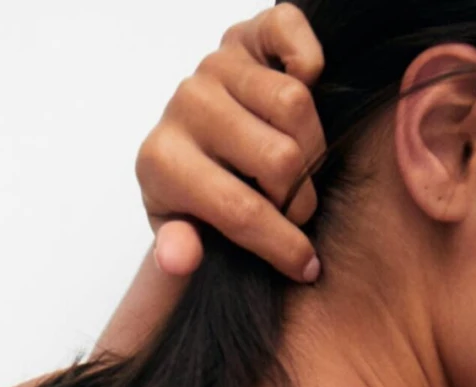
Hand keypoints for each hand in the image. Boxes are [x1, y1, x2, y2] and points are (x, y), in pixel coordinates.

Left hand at [136, 6, 326, 283]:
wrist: (188, 142)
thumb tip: (180, 259)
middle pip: (280, 158)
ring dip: (313, 147)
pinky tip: (308, 90)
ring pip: (295, 104)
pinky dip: (308, 59)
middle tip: (295, 212)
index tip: (306, 265)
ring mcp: (216, 65)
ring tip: (298, 170)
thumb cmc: (190, 196)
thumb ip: (178, 248)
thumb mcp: (180, 232)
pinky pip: (289, 32)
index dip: (282, 244)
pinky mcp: (244, 36)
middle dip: (299, 199)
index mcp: (162, 161)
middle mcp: (186, 104)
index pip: (240, 210)